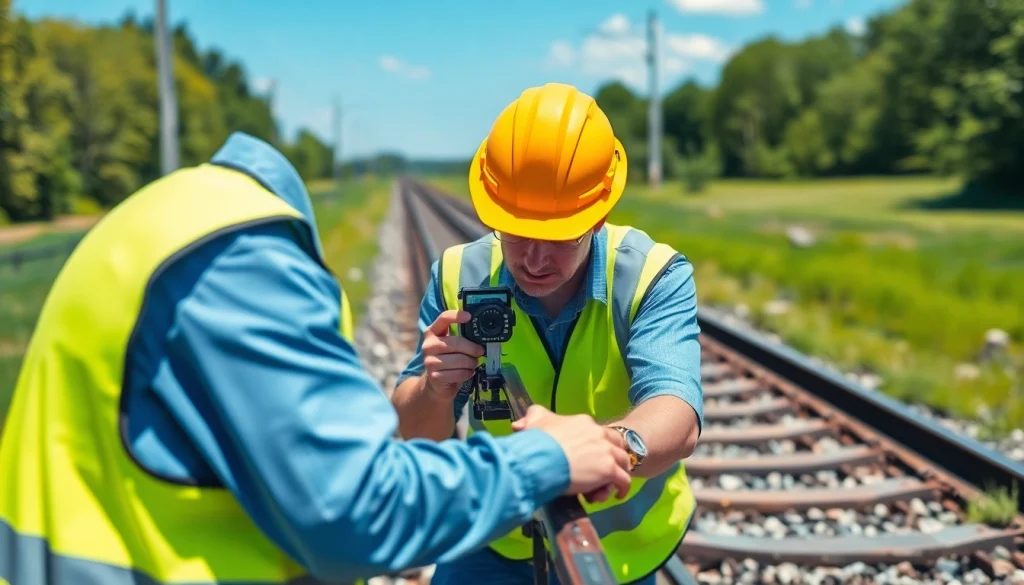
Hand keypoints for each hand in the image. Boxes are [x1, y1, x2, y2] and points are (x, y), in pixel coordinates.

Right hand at [420, 310, 483, 400]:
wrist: (435, 383)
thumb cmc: (447, 360)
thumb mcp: (451, 346)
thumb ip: (460, 337)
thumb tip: (482, 334)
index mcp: (432, 333)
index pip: (443, 319)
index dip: (456, 316)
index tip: (469, 316)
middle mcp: (428, 346)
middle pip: (456, 343)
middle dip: (472, 348)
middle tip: (481, 352)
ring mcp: (430, 362)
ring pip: (460, 360)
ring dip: (472, 363)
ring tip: (473, 363)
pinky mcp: (435, 376)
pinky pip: (459, 373)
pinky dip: (468, 373)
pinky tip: (468, 372)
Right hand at [512, 405, 630, 502]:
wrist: (540, 458)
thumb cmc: (537, 441)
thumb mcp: (533, 420)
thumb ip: (532, 417)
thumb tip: (518, 425)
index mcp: (584, 422)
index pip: (600, 432)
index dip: (599, 445)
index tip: (592, 456)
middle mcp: (598, 433)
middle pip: (617, 444)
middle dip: (615, 456)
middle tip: (608, 468)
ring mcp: (605, 451)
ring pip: (623, 462)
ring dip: (619, 473)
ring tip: (611, 484)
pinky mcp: (608, 469)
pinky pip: (623, 479)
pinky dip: (622, 488)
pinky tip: (617, 495)